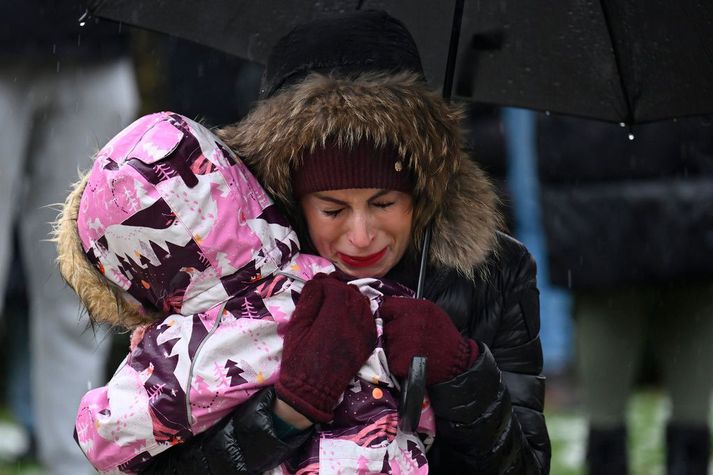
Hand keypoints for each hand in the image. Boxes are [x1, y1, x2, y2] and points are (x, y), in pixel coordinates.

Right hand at [276, 274, 375, 422]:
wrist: (312, 389)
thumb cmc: (299, 359)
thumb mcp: (296, 327)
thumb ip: (308, 301)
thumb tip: (316, 283)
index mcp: (334, 317)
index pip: (336, 287)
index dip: (325, 283)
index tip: (315, 285)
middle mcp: (354, 321)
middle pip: (352, 293)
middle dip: (338, 288)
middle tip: (324, 290)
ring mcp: (365, 332)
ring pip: (363, 303)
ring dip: (351, 297)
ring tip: (336, 301)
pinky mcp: (369, 342)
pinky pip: (369, 318)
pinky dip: (360, 311)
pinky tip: (349, 313)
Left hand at [380, 296, 478, 384]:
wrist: (457, 360)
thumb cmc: (444, 335)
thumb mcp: (431, 311)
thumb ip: (409, 306)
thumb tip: (387, 305)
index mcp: (415, 309)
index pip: (385, 306)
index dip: (386, 313)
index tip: (389, 317)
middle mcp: (406, 324)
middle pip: (384, 326)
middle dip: (392, 332)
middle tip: (407, 337)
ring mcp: (401, 344)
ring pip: (386, 344)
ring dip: (394, 348)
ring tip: (411, 349)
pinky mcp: (400, 362)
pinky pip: (390, 361)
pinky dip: (398, 362)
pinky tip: (411, 360)